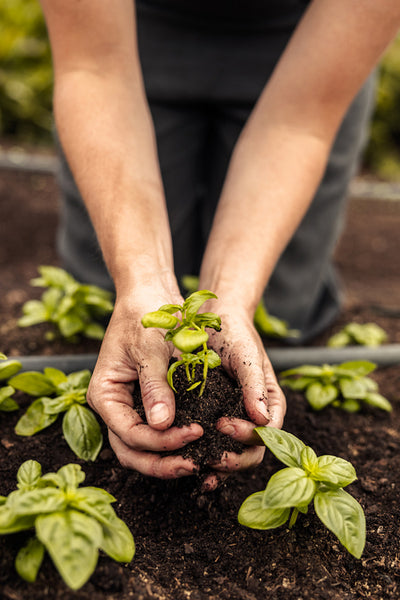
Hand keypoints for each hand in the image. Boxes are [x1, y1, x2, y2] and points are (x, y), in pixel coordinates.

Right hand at [86, 292, 202, 478]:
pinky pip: (155, 430)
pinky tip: (196, 442)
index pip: (129, 433)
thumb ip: (155, 386)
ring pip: (141, 447)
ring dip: (166, 456)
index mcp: (105, 392)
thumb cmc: (146, 314)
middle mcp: (112, 405)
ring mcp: (127, 405)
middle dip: (161, 461)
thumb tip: (162, 424)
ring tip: (198, 459)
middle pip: (131, 449)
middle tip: (195, 463)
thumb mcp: (151, 349)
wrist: (149, 293)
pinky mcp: (145, 401)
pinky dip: (171, 441)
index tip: (195, 433)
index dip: (161, 441)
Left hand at [201, 301, 285, 490]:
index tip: (223, 426)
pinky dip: (202, 457)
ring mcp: (235, 420)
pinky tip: (187, 463)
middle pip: (252, 452)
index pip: (267, 432)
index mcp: (270, 404)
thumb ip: (255, 386)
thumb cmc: (237, 334)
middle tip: (209, 458)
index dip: (247, 436)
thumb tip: (262, 420)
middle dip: (233, 460)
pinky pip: (212, 445)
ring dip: (218, 468)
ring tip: (198, 472)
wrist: (216, 320)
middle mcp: (255, 417)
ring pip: (232, 454)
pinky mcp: (213, 420)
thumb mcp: (247, 356)